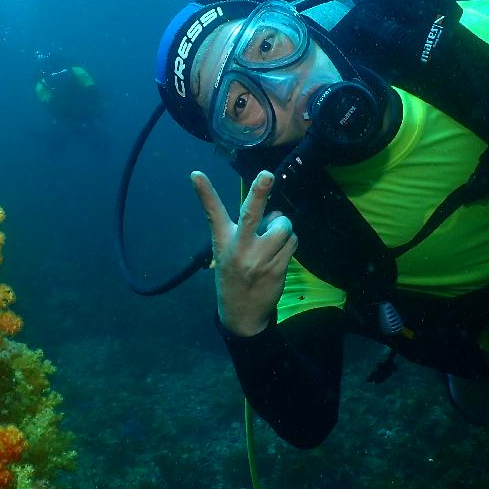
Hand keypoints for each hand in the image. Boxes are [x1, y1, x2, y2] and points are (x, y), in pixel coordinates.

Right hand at [190, 169, 298, 336]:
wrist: (242, 314)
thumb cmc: (234, 275)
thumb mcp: (226, 253)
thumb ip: (247, 230)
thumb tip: (275, 211)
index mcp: (223, 241)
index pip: (212, 213)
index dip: (204, 192)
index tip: (196, 174)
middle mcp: (240, 248)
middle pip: (251, 214)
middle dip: (260, 192)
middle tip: (267, 175)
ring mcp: (259, 259)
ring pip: (282, 226)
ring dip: (283, 227)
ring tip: (275, 236)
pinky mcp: (277, 269)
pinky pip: (292, 242)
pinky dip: (290, 241)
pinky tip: (281, 251)